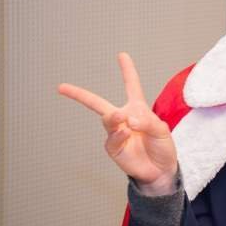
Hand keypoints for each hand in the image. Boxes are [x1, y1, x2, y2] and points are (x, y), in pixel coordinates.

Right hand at [58, 52, 177, 194]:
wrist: (161, 170)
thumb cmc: (162, 147)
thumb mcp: (162, 131)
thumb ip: (148, 122)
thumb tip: (129, 120)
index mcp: (137, 108)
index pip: (131, 85)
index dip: (127, 70)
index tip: (122, 55)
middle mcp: (124, 118)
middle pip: (98, 103)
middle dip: (79, 95)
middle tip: (62, 87)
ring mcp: (116, 133)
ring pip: (107, 120)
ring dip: (112, 117)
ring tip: (121, 118)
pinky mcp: (113, 148)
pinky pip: (112, 138)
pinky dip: (119, 135)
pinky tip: (127, 135)